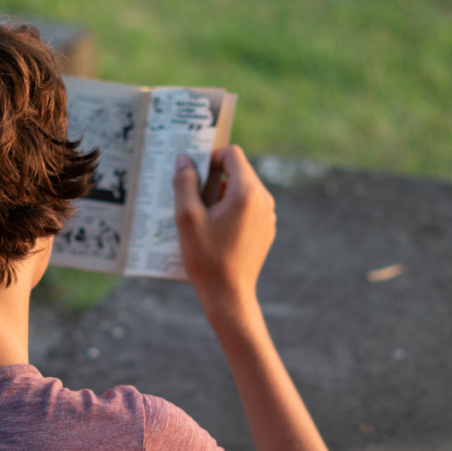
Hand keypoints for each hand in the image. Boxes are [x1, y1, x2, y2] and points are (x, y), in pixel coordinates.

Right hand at [172, 146, 275, 316]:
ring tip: (204, 220)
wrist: (229, 296)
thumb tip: (184, 159)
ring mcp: (267, 216)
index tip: (195, 177)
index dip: (211, 158)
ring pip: (243, 189)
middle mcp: (263, 200)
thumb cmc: (207, 259)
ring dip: (222, 196)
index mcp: (247, 193)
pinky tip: (216, 232)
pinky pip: (248, 207)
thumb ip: (185, 183)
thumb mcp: (187, 218)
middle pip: (238, 171)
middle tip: (195, 202)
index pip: (232, 154)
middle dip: (215, 179)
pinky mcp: (266, 229)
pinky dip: (232, 211)